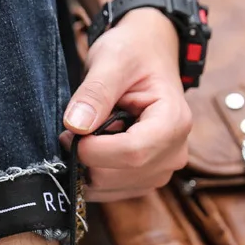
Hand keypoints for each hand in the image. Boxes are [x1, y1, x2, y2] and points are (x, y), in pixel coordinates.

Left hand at [60, 8, 192, 201]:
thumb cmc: (134, 53)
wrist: (148, 55)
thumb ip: (95, 92)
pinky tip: (96, 146)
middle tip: (77, 127)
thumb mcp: (113, 59)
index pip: (131, 154)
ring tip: (92, 132)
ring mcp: (159, 171)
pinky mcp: (143, 180)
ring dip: (87, 165)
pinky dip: (90, 173)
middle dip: (86, 157)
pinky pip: (107, 191)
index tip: (70, 132)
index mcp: (174, 123)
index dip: (93, 149)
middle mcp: (173, 154)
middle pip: (116, 175)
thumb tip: (76, 125)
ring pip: (108, 188)